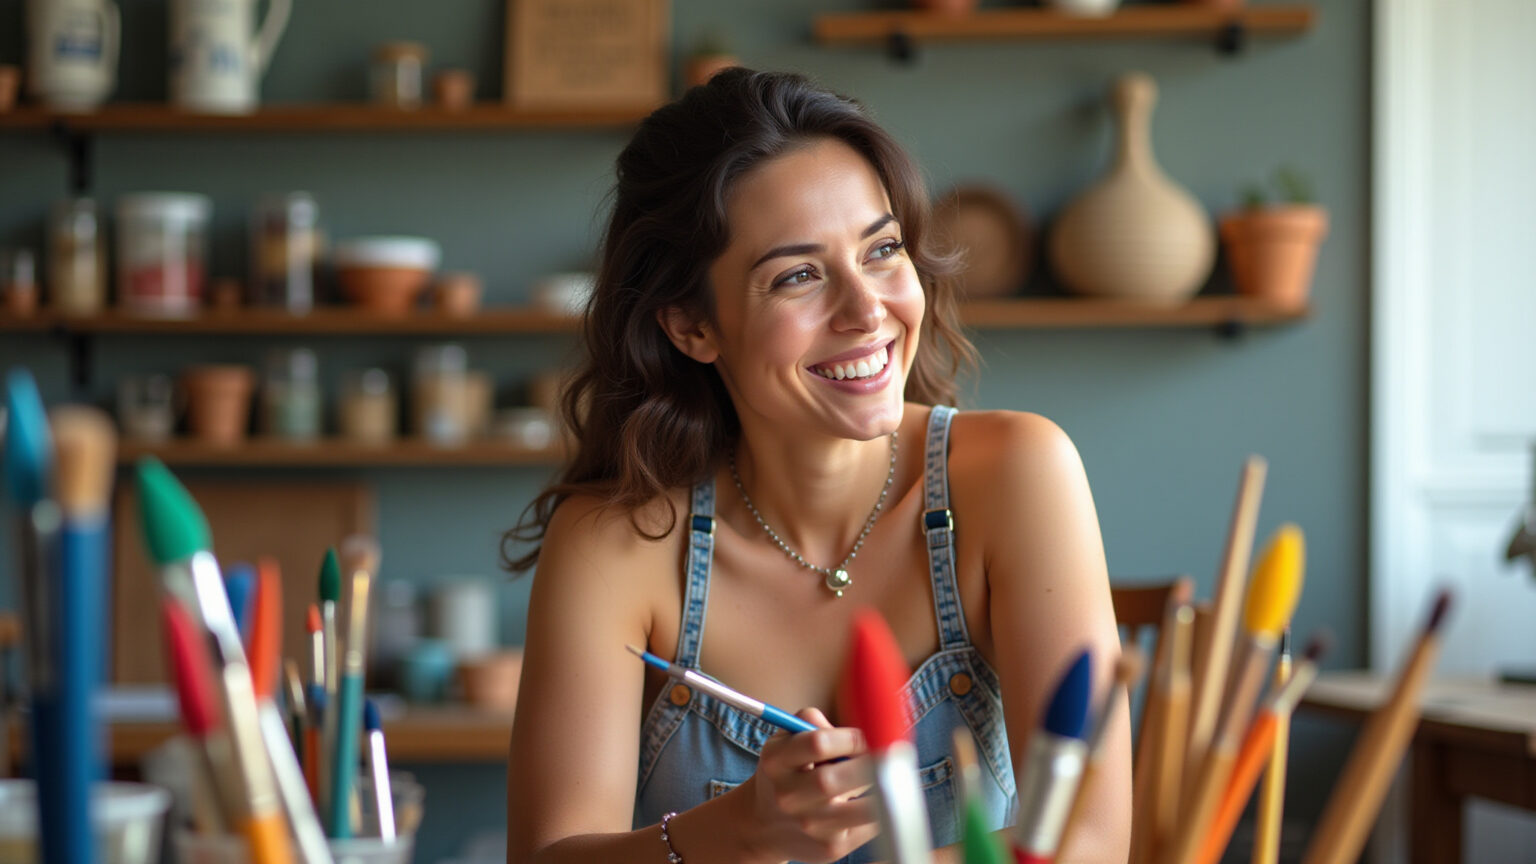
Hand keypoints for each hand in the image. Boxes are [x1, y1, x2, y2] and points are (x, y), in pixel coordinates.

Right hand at [735, 707, 878, 863]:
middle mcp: (788, 797)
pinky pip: (870, 826)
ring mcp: (809, 826)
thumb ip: (812, 721)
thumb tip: (856, 725)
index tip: (865, 736)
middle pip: (834, 779)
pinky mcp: (830, 848)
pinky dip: (881, 810)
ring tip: (880, 777)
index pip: (817, 744)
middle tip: (882, 756)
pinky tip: (872, 801)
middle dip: (867, 764)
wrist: (764, 824)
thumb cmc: (787, 773)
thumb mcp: (785, 740)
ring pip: (861, 808)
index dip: (850, 737)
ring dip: (880, 789)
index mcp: (776, 762)